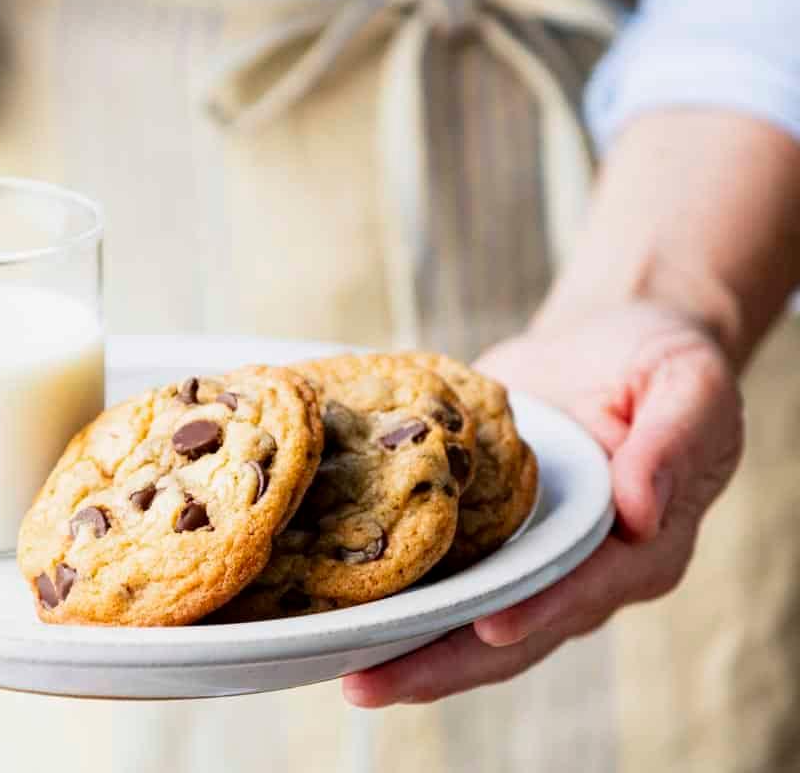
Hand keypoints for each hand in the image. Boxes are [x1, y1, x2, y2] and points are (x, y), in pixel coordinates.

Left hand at [344, 302, 742, 705]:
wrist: (606, 342)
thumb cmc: (659, 365)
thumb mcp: (689, 389)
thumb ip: (670, 446)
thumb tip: (640, 512)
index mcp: (636, 551)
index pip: (582, 590)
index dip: (537, 611)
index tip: (488, 627)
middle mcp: (576, 572)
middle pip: (509, 632)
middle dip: (441, 662)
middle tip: (368, 684)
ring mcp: (522, 558)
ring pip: (462, 616)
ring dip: (405, 646)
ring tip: (341, 669)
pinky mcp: (480, 531)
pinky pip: (437, 570)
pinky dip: (393, 592)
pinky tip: (338, 608)